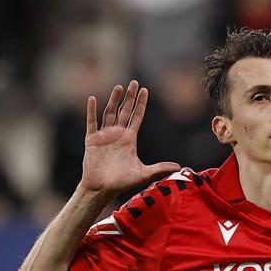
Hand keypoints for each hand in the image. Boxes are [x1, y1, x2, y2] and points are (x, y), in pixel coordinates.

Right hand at [80, 81, 179, 196]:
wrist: (102, 189)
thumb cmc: (122, 182)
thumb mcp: (144, 174)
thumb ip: (160, 168)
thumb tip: (179, 167)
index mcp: (129, 139)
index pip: (137, 117)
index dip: (141, 104)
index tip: (145, 90)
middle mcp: (117, 134)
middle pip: (124, 111)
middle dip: (130, 97)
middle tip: (134, 82)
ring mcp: (104, 136)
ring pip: (109, 113)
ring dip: (114, 100)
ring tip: (119, 87)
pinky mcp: (92, 140)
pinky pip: (91, 122)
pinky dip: (91, 111)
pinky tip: (93, 99)